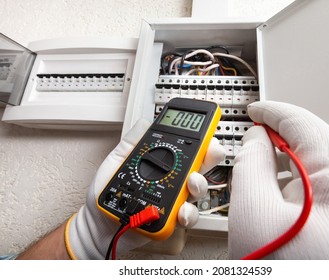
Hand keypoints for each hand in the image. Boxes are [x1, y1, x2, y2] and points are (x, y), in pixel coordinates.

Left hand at [65, 119, 224, 258]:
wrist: (98, 222)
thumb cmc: (108, 192)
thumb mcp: (117, 162)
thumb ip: (131, 143)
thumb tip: (145, 123)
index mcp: (163, 166)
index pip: (187, 151)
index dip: (202, 142)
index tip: (209, 135)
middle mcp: (173, 182)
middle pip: (199, 168)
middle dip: (210, 158)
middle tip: (212, 152)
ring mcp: (174, 201)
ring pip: (197, 191)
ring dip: (199, 184)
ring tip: (192, 182)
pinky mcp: (170, 219)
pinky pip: (187, 217)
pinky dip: (187, 213)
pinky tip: (180, 211)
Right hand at [229, 101, 328, 258]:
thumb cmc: (298, 278)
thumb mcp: (255, 217)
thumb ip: (249, 164)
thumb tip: (254, 139)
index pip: (302, 122)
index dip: (270, 113)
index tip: (255, 111)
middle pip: (312, 147)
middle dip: (278, 150)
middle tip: (254, 162)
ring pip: (321, 170)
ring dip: (292, 177)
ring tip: (272, 203)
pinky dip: (306, 194)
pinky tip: (292, 214)